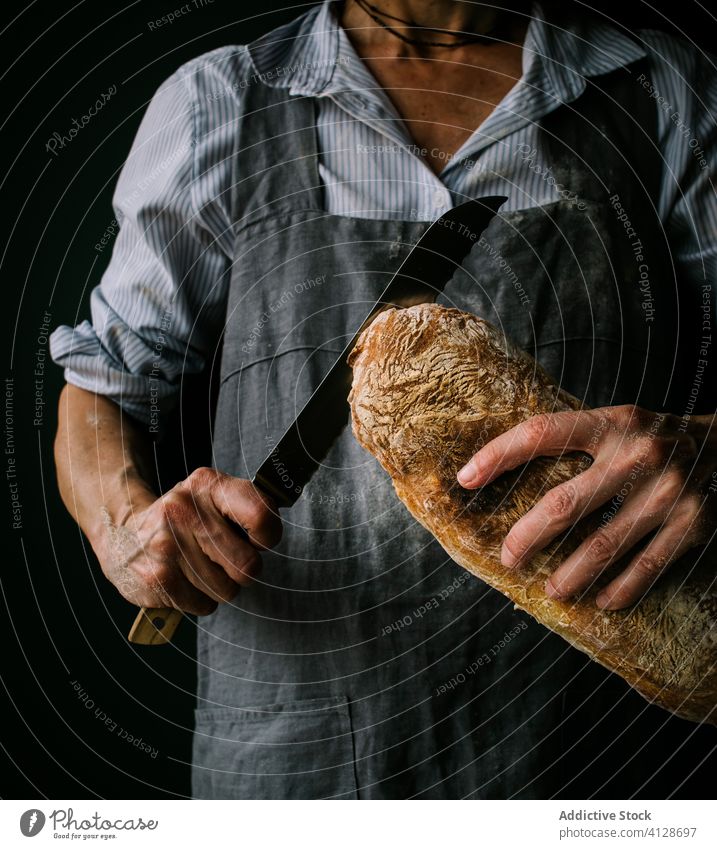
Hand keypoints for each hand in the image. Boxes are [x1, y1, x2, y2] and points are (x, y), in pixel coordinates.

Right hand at [96, 467, 281, 614]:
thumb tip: (270, 533)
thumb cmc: (186, 521)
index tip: (255, 539)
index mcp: (207, 484)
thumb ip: (248, 508)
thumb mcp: (214, 498)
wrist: (123, 536)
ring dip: (220, 587)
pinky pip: (204, 605)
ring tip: (198, 568)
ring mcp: (167, 542)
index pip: (261, 515)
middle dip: (243, 571)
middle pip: (248, 564)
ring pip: (227, 590)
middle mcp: (185, 508)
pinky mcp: (156, 576)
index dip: (267, 537)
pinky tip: (184, 581)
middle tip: (225, 560)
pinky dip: (200, 601)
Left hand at [457, 405, 715, 609]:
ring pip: (602, 545)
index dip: (498, 455)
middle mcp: (637, 454)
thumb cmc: (654, 439)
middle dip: (527, 537)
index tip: (465, 478)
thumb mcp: (618, 425)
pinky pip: (646, 566)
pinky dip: (620, 589)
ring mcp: (666, 491)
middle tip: (509, 558)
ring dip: (570, 575)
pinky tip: (602, 600)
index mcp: (611, 423)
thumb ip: (576, 444)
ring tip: (551, 589)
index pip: (541, 433)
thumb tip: (504, 473)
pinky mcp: (692, 523)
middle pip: (564, 503)